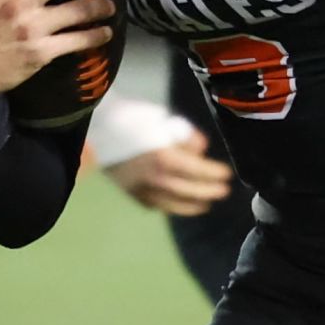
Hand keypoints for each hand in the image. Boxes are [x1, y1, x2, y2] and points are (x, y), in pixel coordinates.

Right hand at [103, 124, 234, 215]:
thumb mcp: (163, 120)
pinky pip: (154, 205)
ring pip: (171, 204)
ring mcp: (140, 189)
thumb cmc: (132, 118)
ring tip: (206, 204)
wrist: (98, 126)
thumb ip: (185, 136)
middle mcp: (152, 178)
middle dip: (208, 192)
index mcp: (162, 157)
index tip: (227, 174)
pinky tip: (179, 204)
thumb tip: (201, 150)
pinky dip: (169, 207)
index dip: (213, 174)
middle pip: (187, 191)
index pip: (196, 171)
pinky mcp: (130, 193)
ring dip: (192, 206)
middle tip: (224, 191)